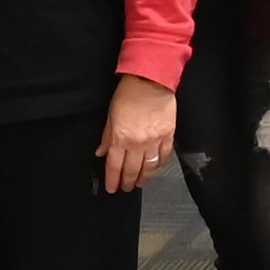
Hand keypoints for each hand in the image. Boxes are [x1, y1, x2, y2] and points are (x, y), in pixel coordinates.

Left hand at [99, 75, 179, 191]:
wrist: (151, 80)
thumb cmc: (129, 94)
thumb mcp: (111, 115)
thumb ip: (107, 137)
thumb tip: (101, 152)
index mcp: (121, 138)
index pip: (115, 166)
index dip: (113, 180)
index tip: (112, 188)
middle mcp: (138, 143)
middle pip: (132, 170)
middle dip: (127, 182)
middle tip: (126, 188)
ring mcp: (155, 141)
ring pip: (149, 167)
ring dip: (144, 178)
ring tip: (140, 183)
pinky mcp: (168, 136)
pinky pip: (164, 156)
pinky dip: (158, 165)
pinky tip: (154, 168)